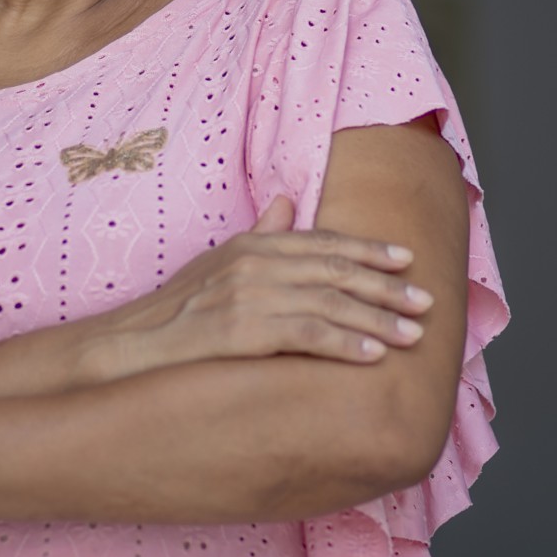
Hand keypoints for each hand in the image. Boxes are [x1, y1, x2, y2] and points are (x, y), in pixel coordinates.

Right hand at [88, 196, 433, 380]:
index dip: (369, 250)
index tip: (407, 261)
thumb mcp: (219, 262)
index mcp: (254, 244)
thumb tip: (289, 202)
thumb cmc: (176, 309)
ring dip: (377, 319)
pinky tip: (373, 355)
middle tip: (427, 301)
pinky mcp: (241, 329)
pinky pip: (305, 333)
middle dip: (386, 286)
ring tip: (413, 335)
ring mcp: (247, 295)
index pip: (324, 242)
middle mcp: (255, 262)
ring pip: (329, 302)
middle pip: (335, 269)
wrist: (129, 345)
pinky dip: (344, 342)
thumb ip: (261, 233)